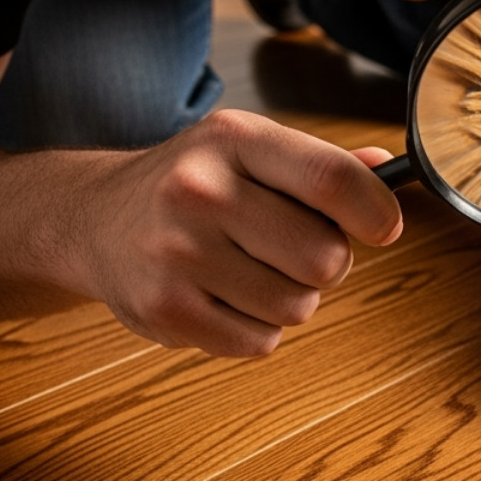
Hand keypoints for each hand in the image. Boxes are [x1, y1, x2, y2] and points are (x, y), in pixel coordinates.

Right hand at [70, 109, 401, 355]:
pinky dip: (256, 328)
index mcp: (233, 139)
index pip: (331, 179)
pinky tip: (223, 296)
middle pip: (325, 256)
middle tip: (291, 250)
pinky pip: (261, 340)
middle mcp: (199, 191)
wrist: (93, 218)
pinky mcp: (166, 310)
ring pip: (298, 306)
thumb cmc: (193, 185)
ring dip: (290, 298)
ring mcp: (177, 253)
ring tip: (249, 271)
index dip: (375, 211)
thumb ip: (320, 164)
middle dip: (326, 262)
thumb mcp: (248, 150)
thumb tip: (386, 167)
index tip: (384, 228)